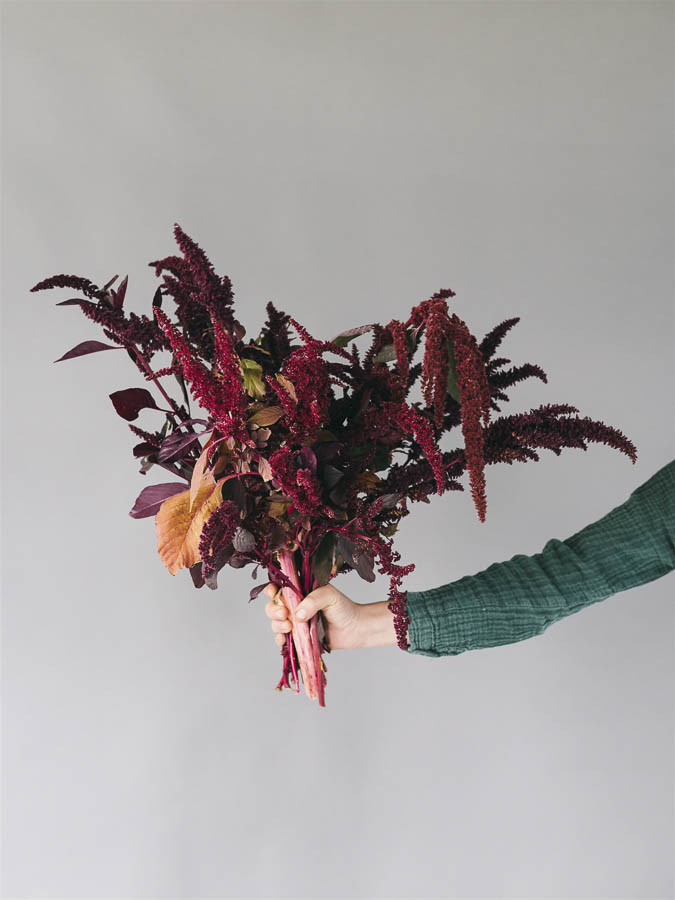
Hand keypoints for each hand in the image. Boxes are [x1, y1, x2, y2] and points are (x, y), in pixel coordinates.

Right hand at [263, 583, 397, 649]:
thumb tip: (297, 614)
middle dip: (274, 610)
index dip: (272, 590)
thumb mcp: (329, 596)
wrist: (355, 629)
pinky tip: (283, 640)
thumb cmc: (344, 608)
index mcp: (300, 591)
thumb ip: (313, 601)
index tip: (273, 593)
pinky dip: (279, 639)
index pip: (280, 588)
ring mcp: (296, 622)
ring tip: (289, 627)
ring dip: (277, 625)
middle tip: (284, 614)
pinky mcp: (299, 637)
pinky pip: (283, 639)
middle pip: (273, 606)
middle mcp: (295, 605)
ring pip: (275, 622)